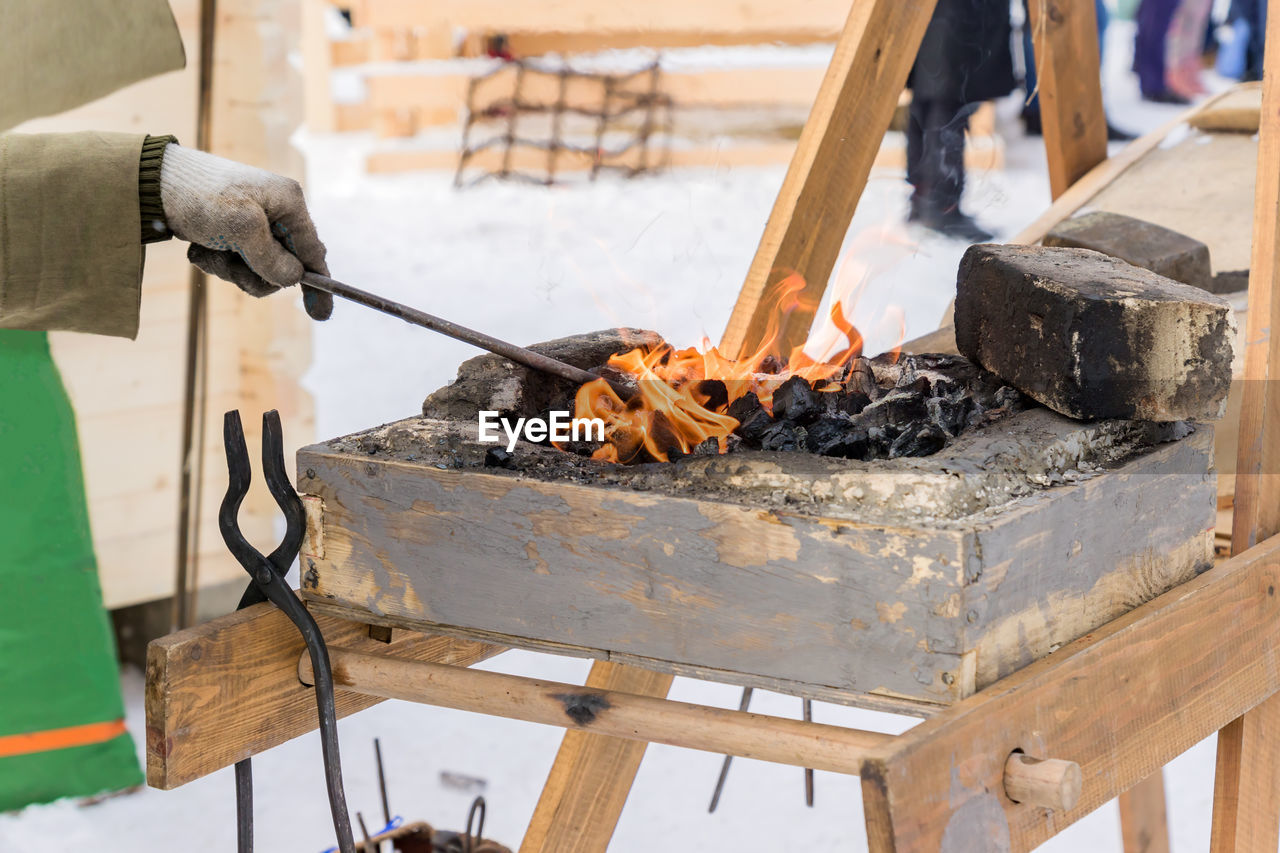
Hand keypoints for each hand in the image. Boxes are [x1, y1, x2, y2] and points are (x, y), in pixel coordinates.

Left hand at [159, 144, 332, 319]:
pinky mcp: (231, 230)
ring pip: (257, 268)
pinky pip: (235, 261)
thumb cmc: (201, 197)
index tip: (320, 315)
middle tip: (231, 266)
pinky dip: (216, 260)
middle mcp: (276, 212)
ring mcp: (253, 222)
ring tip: (207, 250)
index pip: (313, 252)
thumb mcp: (242, 229)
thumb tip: (294, 279)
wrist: (153, 181)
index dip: (319, 285)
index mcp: (288, 204)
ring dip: (230, 267)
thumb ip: (272, 259)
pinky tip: (199, 246)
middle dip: (255, 273)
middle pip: (283, 266)